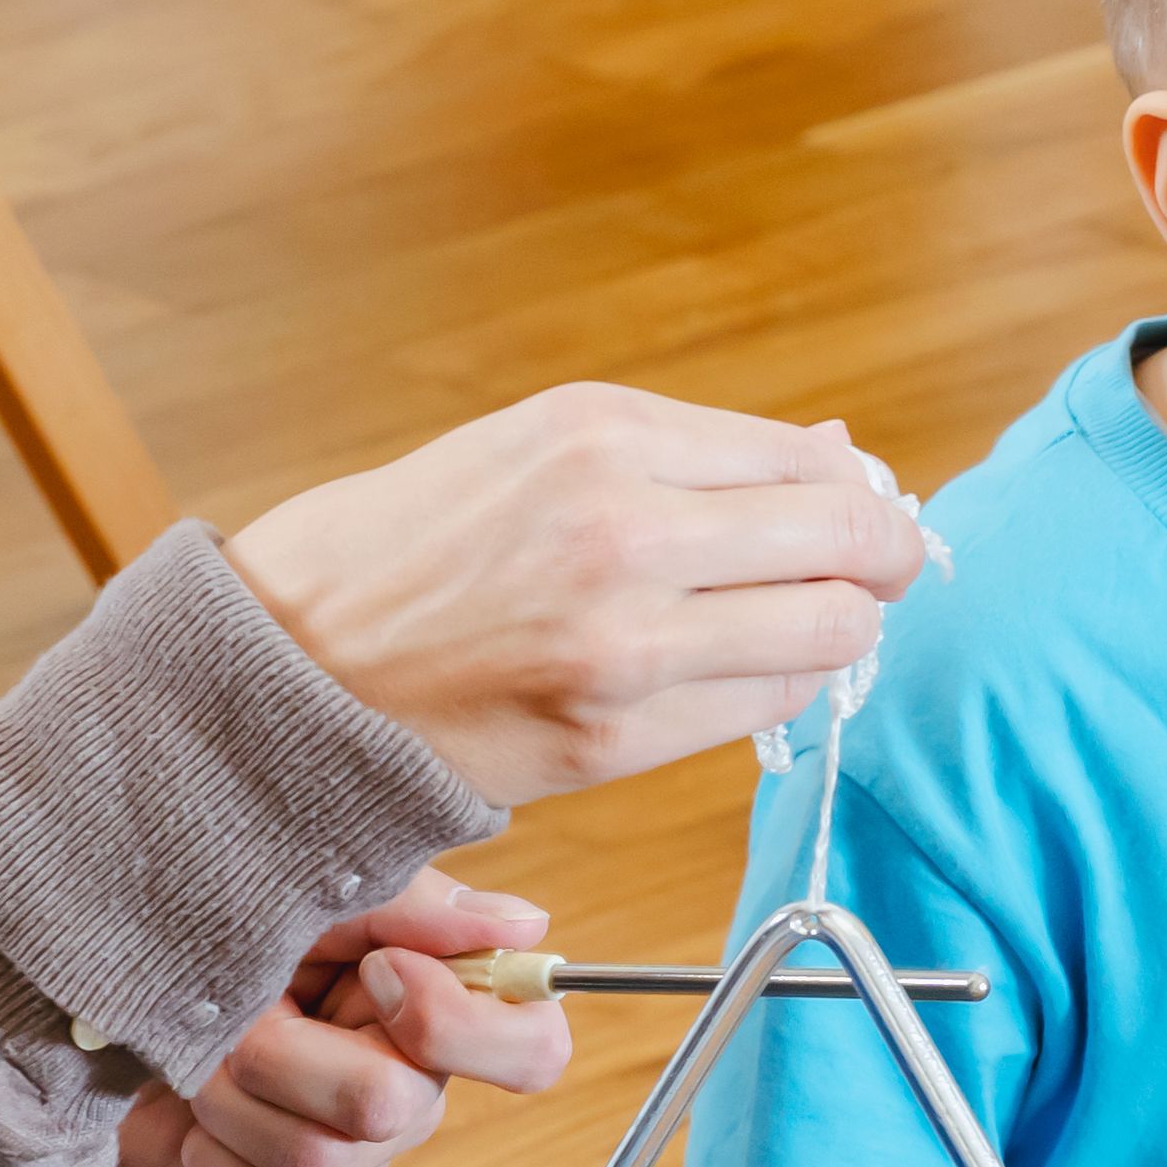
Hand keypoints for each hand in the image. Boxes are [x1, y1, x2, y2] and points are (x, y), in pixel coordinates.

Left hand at [115, 868, 570, 1166]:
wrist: (120, 1009)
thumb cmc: (228, 940)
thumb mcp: (314, 899)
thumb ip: (414, 906)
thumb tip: (525, 924)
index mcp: (443, 1010)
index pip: (535, 1050)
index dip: (458, 1026)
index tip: (377, 970)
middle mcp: (417, 1091)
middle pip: (389, 1106)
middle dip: (282, 1052)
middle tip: (241, 1011)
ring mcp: (361, 1157)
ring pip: (318, 1160)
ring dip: (232, 1101)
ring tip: (204, 1058)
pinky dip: (215, 1160)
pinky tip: (201, 1124)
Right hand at [227, 389, 937, 808]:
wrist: (282, 672)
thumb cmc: (402, 552)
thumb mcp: (535, 452)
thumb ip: (691, 455)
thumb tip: (837, 451)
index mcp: (599, 434)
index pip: (806, 460)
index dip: (856, 493)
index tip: (863, 513)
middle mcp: (623, 527)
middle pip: (847, 541)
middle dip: (884, 557)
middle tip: (880, 572)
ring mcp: (625, 639)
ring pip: (832, 631)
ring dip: (842, 629)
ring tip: (806, 623)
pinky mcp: (617, 732)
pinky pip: (768, 705)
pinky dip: (778, 687)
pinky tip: (738, 670)